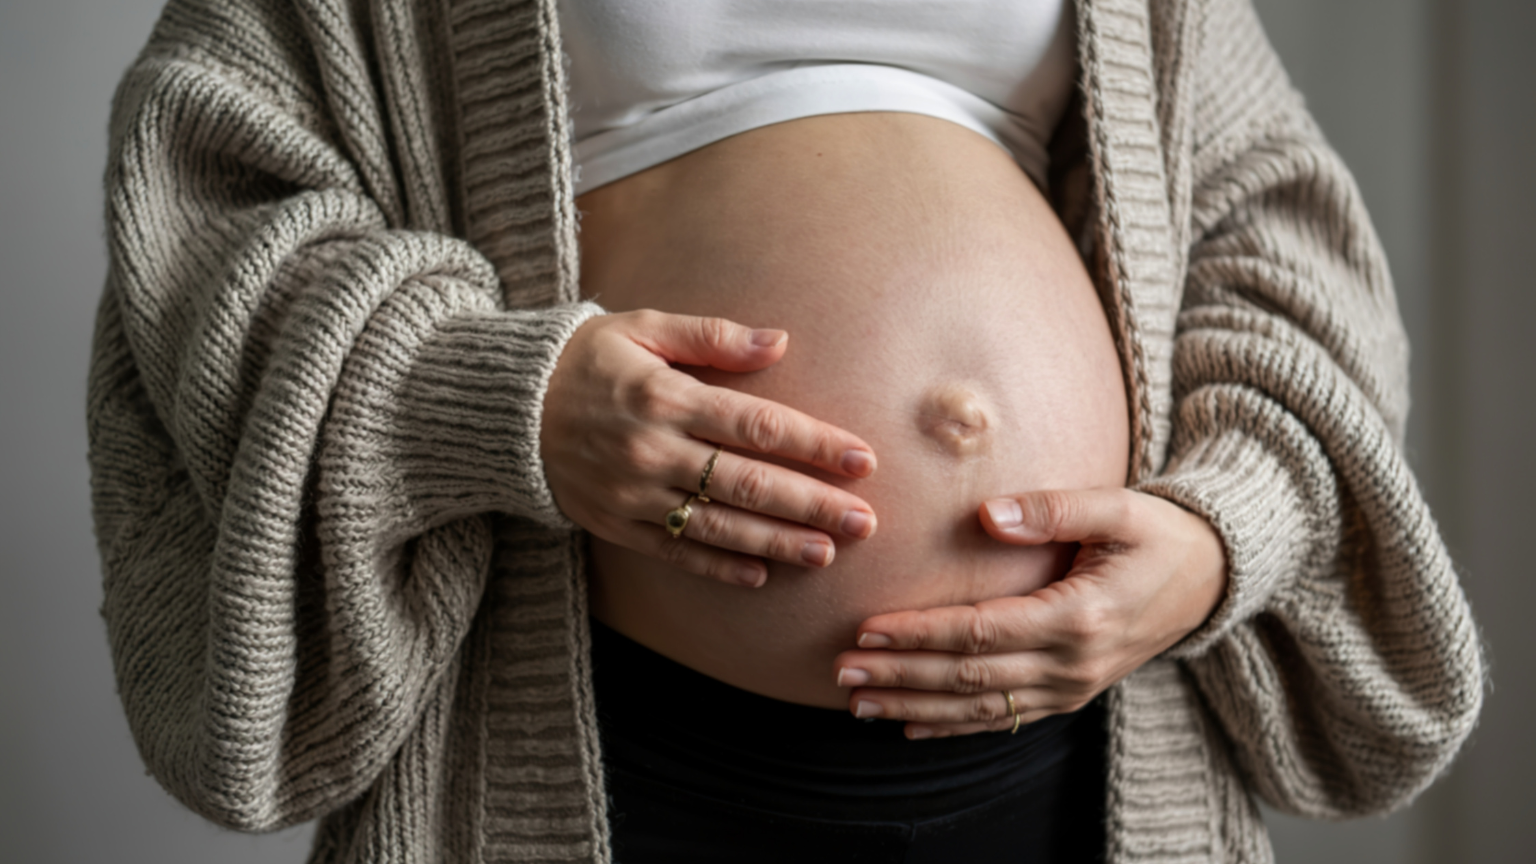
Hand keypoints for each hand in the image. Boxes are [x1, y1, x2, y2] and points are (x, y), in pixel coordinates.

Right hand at [541, 309, 878, 586]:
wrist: (506, 408)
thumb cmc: (589, 359)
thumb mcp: (644, 327)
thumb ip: (713, 336)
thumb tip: (780, 341)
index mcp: (665, 397)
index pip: (756, 425)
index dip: (813, 444)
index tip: (861, 460)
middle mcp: (651, 450)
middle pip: (747, 482)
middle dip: (811, 504)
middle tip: (864, 522)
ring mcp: (632, 494)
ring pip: (717, 525)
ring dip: (776, 542)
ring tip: (826, 555)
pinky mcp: (616, 525)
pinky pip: (675, 553)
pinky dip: (718, 567)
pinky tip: (761, 575)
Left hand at [831, 488, 1225, 736]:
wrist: (1211, 577)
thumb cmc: (1158, 534)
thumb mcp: (1117, 508)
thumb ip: (1052, 508)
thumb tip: (986, 513)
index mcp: (1080, 615)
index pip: (980, 631)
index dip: (920, 634)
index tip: (868, 628)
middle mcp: (1073, 663)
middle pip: (969, 676)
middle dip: (901, 675)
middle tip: (843, 670)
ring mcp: (1072, 687)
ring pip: (979, 707)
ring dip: (915, 707)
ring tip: (858, 701)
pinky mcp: (1069, 695)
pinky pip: (1003, 718)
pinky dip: (953, 726)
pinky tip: (909, 726)